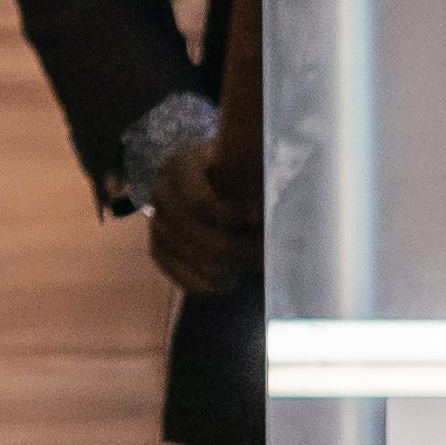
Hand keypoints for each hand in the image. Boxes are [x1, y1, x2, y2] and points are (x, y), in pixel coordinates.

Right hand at [141, 119, 258, 295]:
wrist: (214, 177)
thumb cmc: (239, 168)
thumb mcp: (246, 162)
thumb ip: (261, 182)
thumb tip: (288, 220)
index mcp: (183, 161)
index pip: (198, 201)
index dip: (230, 217)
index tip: (259, 219)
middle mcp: (162, 189)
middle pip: (197, 235)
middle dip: (237, 248)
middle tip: (265, 251)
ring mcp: (156, 220)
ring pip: (193, 259)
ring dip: (229, 267)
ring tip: (253, 262)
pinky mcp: (157, 248)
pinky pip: (182, 277)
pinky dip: (210, 283)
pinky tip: (232, 276)